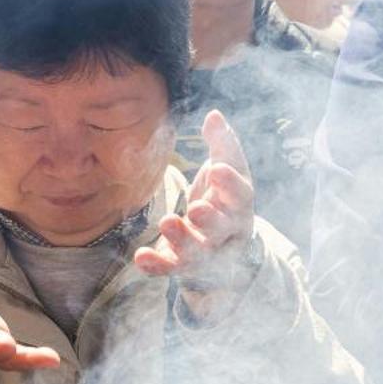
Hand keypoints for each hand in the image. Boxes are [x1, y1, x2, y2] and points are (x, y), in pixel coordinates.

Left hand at [135, 110, 255, 321]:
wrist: (223, 244)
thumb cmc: (224, 199)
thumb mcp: (228, 171)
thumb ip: (223, 144)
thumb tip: (213, 114)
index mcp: (239, 206)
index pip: (241, 196)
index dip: (230, 185)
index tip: (217, 169)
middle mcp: (227, 233)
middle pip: (222, 229)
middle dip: (210, 220)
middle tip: (195, 208)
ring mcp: (207, 253)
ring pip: (199, 252)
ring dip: (183, 240)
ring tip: (167, 222)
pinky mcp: (184, 266)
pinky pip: (172, 269)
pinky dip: (157, 266)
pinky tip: (141, 257)